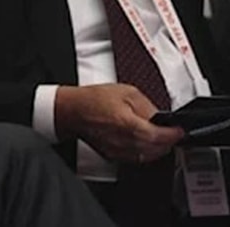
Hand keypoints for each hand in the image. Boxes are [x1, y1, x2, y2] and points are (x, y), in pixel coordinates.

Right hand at [55, 84, 183, 163]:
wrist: (71, 111)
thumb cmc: (93, 100)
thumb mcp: (126, 92)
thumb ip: (147, 106)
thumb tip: (160, 117)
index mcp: (128, 124)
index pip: (160, 137)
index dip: (174, 134)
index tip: (179, 130)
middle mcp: (124, 142)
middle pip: (156, 149)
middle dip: (168, 142)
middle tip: (173, 134)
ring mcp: (118, 151)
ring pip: (147, 157)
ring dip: (158, 149)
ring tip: (161, 139)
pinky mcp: (112, 155)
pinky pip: (136, 159)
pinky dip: (145, 153)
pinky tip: (145, 144)